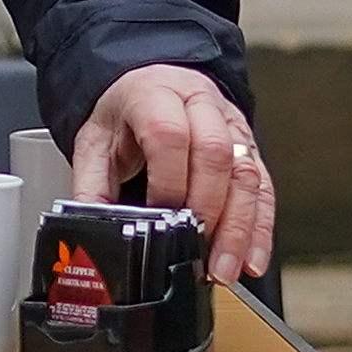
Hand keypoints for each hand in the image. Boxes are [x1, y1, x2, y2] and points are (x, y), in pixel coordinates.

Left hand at [72, 63, 274, 280]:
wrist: (150, 81)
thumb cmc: (126, 112)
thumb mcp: (95, 141)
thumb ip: (91, 186)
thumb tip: (88, 229)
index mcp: (155, 95)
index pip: (170, 134)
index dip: (167, 180)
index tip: (158, 215)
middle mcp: (201, 105)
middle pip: (217, 155)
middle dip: (209, 211)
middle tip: (195, 253)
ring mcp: (231, 126)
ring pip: (246, 175)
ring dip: (239, 228)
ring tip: (223, 269)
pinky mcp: (249, 149)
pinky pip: (263, 189)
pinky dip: (260, 228)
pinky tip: (252, 259)